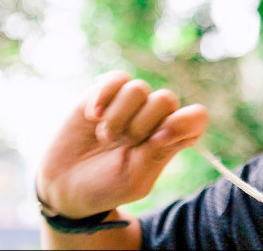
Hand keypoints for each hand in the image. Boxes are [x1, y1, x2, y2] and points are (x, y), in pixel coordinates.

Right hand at [36, 71, 208, 218]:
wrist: (65, 185)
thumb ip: (157, 152)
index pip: (196, 117)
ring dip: (117, 118)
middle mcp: (155, 117)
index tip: (157, 141)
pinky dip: (102, 97)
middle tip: (121, 145)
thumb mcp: (135, 179)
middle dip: (140, 126)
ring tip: (105, 137)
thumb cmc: (106, 185)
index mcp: (173, 138)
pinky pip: (116, 78)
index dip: (181, 123)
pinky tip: (92, 116)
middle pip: (166, 99)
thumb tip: (173, 122)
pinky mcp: (106, 92)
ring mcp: (131, 103)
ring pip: (138, 88)